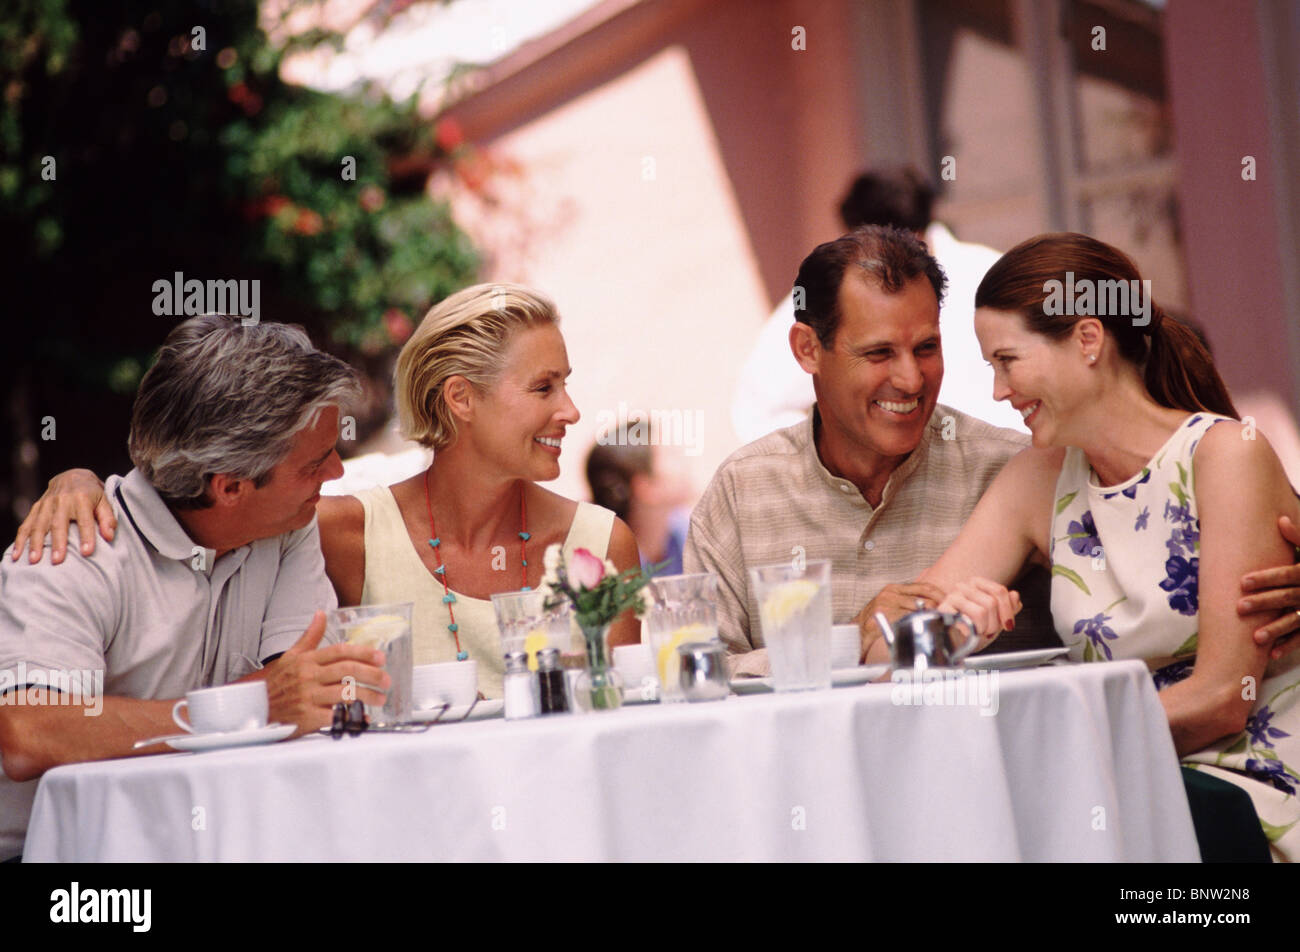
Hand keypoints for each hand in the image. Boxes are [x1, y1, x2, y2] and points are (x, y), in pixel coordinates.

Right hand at [10, 468, 113, 564]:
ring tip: (35, 560)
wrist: (73, 476)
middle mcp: (62, 500)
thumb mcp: (104, 501)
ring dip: (36, 543)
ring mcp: (46, 504)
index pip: (85, 520)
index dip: (87, 536)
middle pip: (59, 523)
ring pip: (39, 525)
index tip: (87, 552)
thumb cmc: (92, 493)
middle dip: (58, 543)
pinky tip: (18, 554)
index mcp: (82, 498)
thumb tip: (109, 537)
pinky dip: (21, 540)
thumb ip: (108, 518)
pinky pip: (26, 524)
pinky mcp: (36, 508)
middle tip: (57, 561)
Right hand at [260, 612, 391, 735]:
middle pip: (347, 671)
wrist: (254, 709)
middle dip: (372, 674)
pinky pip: (336, 716)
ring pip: (345, 693)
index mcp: (307, 660)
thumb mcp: (291, 656)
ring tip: (380, 698)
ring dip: (367, 696)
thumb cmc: (276, 683)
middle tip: (386, 679)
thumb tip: (320, 614)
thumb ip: (310, 636)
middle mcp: (308, 676)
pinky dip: (352, 717)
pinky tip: (363, 717)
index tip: (380, 657)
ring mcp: (308, 697)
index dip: (364, 653)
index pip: (341, 652)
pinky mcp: (307, 717)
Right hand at [854, 582, 946, 662]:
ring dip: (931, 615)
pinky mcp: (882, 614)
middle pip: (924, 596)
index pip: (924, 586)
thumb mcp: (891, 605)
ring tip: (939, 622)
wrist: (855, 630)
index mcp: (894, 588)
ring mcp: (886, 603)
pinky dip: (916, 622)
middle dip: (939, 605)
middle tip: (948, 613)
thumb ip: (907, 600)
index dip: (939, 593)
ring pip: (918, 607)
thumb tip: (930, 601)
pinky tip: (921, 628)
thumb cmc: (874, 620)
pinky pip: (905, 618)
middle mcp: (890, 593)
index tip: (949, 601)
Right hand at [936, 578, 1020, 649]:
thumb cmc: (973, 630)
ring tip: (979, 632)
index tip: (1008, 625)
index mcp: (976, 583)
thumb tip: (1015, 596)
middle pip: (991, 602)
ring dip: (984, 628)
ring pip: (981, 611)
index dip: (1007, 611)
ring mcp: (952, 596)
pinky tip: (969, 633)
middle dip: (995, 623)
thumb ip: (1008, 607)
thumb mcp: (995, 618)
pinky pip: (966, 620)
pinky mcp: (943, 609)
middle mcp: (963, 586)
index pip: (999, 591)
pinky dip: (971, 631)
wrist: (953, 644)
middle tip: (989, 631)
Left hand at [1243, 515, 1299, 659]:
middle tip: (1239, 608)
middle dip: (1264, 603)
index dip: (1267, 578)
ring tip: (1255, 638)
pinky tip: (1272, 653)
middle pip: (1288, 597)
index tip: (1242, 582)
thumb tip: (1281, 519)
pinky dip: (1290, 645)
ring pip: (1296, 620)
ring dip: (1276, 629)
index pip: (1288, 574)